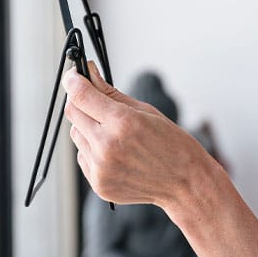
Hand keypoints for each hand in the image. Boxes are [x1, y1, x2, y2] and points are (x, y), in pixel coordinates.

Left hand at [62, 64, 210, 206]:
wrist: (184, 183)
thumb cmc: (171, 144)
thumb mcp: (145, 111)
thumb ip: (111, 93)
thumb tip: (89, 73)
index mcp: (123, 123)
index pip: (81, 95)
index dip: (73, 80)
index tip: (73, 75)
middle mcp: (107, 146)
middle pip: (72, 113)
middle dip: (80, 101)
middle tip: (94, 100)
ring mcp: (101, 168)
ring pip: (76, 134)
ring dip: (87, 127)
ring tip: (114, 133)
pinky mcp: (98, 183)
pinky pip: (82, 156)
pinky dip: (92, 149)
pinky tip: (115, 153)